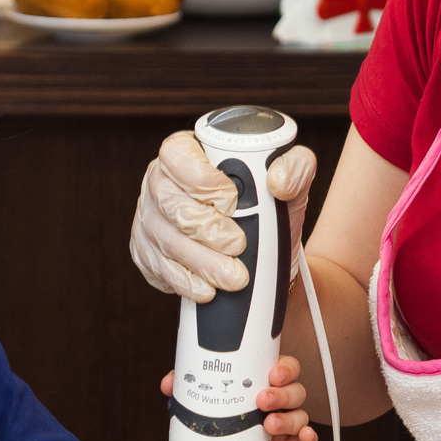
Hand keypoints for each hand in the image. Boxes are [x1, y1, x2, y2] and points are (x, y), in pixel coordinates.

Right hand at [130, 131, 318, 302]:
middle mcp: (160, 181)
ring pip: (166, 240)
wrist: (263, 250)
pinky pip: (158, 268)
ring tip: (232, 276)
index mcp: (187, 152)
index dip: (201, 179)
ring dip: (201, 262)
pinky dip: (184, 282)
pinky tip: (207, 288)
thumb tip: (278, 180)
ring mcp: (149, 218)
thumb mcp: (289, 180)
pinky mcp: (146, 252)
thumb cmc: (268, 206)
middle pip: (171, 204)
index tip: (230, 200)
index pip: (178, 155)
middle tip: (237, 244)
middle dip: (207, 229)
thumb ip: (294, 167)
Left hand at [161, 355, 316, 440]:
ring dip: (288, 417)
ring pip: (300, 413)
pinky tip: (303, 436)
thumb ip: (190, 390)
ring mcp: (287, 422)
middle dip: (282, 393)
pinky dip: (308, 437)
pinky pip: (305, 439)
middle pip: (294, 388)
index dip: (283, 367)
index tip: (272, 372)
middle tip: (262, 399)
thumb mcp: (205, 402)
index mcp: (262, 382)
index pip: (282, 367)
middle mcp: (280, 399)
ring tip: (269, 424)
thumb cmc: (220, 419)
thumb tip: (170, 384)